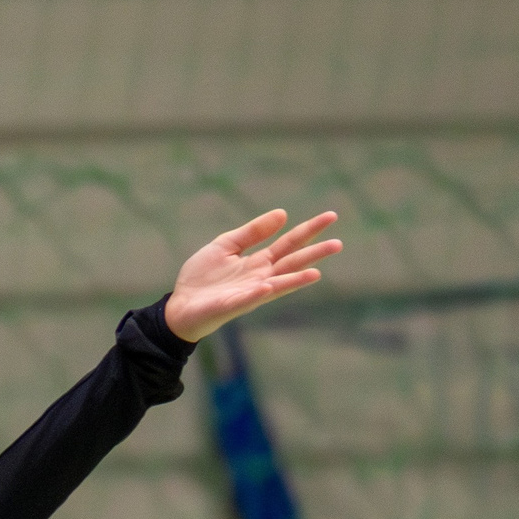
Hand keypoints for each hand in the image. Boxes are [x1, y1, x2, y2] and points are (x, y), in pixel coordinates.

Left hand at [163, 209, 341, 341]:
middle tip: (338, 243)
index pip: (290, 243)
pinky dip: (259, 293)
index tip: (331, 216)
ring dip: (295, 279)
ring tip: (316, 272)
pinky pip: (249, 298)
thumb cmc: (202, 278)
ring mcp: (249, 293)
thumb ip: (252, 232)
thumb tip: (283, 214)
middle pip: (292, 262)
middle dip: (314, 254)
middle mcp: (261, 277)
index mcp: (259, 262)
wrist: (180, 305)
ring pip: (278, 284)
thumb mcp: (226, 245)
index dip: (309, 229)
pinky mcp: (232, 305)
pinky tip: (269, 286)